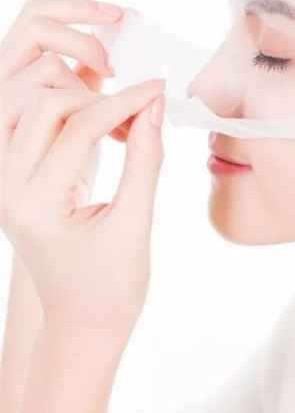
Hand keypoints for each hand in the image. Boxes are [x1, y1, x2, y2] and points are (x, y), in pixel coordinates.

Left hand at [0, 0, 166, 334]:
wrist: (81, 323)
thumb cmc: (110, 288)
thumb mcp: (135, 225)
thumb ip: (145, 159)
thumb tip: (154, 104)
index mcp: (32, 205)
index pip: (77, 126)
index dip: (125, 101)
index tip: (160, 89)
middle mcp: (6, 185)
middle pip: (41, 101)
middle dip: (98, 95)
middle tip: (143, 108)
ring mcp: (5, 178)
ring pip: (26, 99)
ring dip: (75, 93)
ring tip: (120, 113)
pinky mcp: (17, 173)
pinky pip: (30, 117)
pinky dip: (68, 106)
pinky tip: (104, 121)